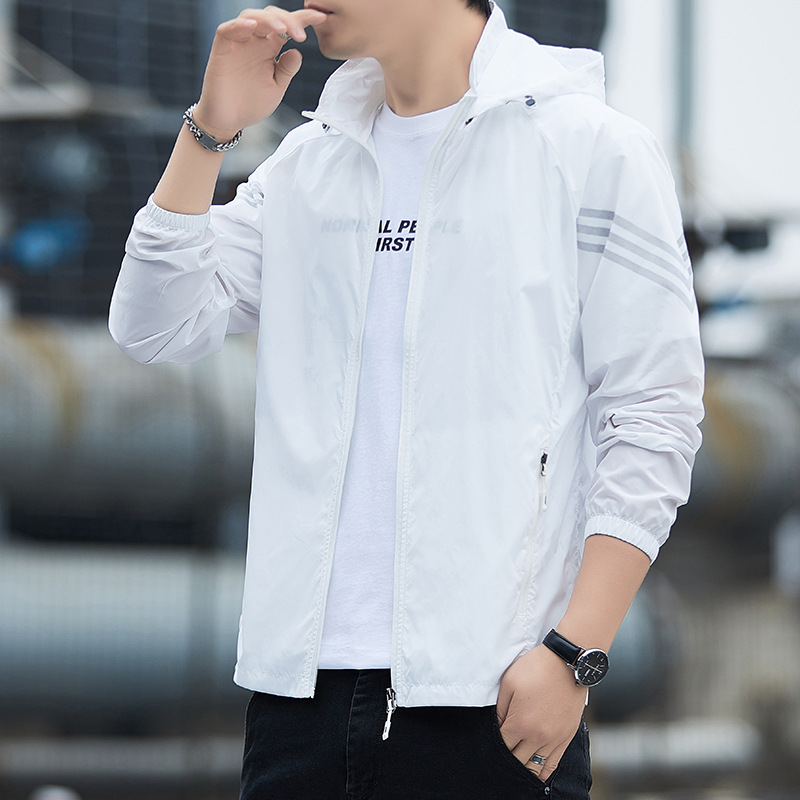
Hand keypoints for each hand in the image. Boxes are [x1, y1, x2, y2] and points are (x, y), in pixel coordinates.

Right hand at [193, 6, 328, 141]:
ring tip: (282, 29)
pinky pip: (227, 30)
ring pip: (251, 17)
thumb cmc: (250, 104)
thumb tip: (298, 52)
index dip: (303, 19)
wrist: (228, 121)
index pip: (286, 27)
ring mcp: (237, 44)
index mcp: (269, 49)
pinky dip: (239, 25)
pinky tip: (252, 27)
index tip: (321, 18)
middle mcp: (254, 42)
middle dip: (288, 20)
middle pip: (270, 17)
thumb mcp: (276, 87)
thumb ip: (287, 69)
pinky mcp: (221, 50)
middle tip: (302, 34)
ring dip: (268, 20)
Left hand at [496, 644, 586, 781]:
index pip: (502, 745)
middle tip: (503, 752)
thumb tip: (498, 725)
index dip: (495, 744)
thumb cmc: (536, 668)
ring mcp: (553, 739)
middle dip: (508, 757)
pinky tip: (537, 775)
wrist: (566, 663)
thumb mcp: (509, 683)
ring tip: (517, 764)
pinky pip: (554, 763)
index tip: (493, 740)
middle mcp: (537, 737)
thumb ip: (500, 708)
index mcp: (520, 724)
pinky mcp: (566, 737)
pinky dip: (544, 771)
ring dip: (524, 766)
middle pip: (517, 760)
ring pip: (535, 766)